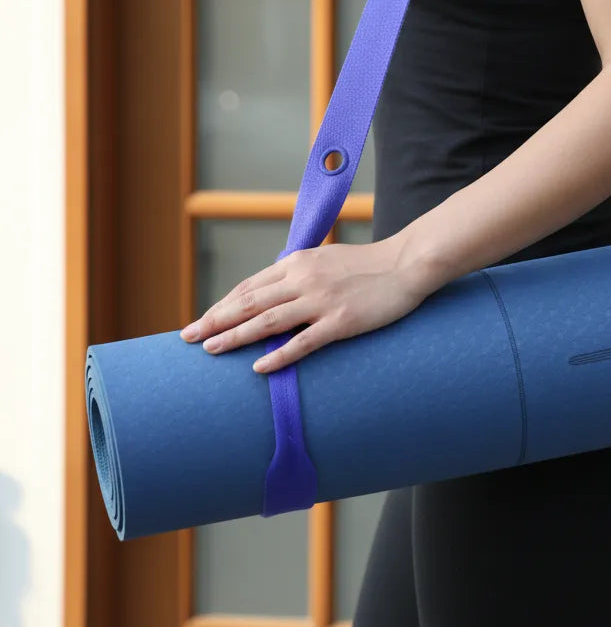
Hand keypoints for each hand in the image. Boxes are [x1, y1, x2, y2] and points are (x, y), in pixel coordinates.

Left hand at [179, 238, 433, 373]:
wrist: (406, 264)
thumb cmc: (367, 265)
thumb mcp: (325, 260)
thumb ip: (298, 273)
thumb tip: (272, 291)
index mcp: (296, 263)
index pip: (249, 287)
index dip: (222, 304)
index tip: (202, 321)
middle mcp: (303, 280)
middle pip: (248, 302)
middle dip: (215, 320)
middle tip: (188, 337)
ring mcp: (321, 301)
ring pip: (267, 321)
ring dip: (235, 336)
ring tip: (211, 350)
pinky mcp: (341, 321)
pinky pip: (303, 342)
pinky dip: (278, 355)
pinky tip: (259, 367)